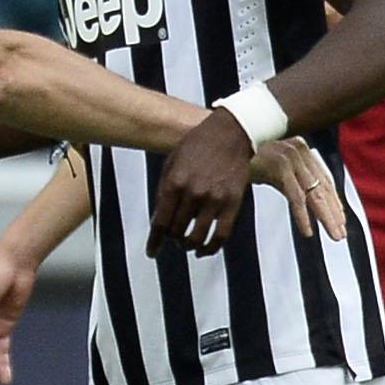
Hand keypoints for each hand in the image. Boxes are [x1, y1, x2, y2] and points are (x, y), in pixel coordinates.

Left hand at [146, 106, 251, 257]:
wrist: (230, 132)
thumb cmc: (197, 145)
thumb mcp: (172, 162)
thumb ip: (164, 190)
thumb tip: (158, 219)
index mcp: (174, 182)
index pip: (160, 222)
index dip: (154, 242)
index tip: (152, 252)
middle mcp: (193, 193)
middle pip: (176, 231)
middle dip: (171, 239)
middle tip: (172, 239)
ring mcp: (214, 199)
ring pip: (196, 238)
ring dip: (188, 246)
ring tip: (186, 245)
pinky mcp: (233, 203)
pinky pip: (221, 235)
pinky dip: (211, 248)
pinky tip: (204, 251)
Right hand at [252, 138, 345, 241]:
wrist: (222, 143)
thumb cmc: (242, 157)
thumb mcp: (270, 165)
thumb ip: (287, 177)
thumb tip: (300, 196)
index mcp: (300, 148)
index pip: (323, 178)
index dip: (333, 201)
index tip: (339, 220)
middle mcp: (299, 150)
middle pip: (322, 187)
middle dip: (333, 213)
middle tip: (340, 234)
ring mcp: (290, 157)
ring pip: (313, 194)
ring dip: (325, 218)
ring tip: (333, 236)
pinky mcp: (279, 166)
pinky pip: (295, 197)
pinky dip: (303, 216)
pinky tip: (308, 231)